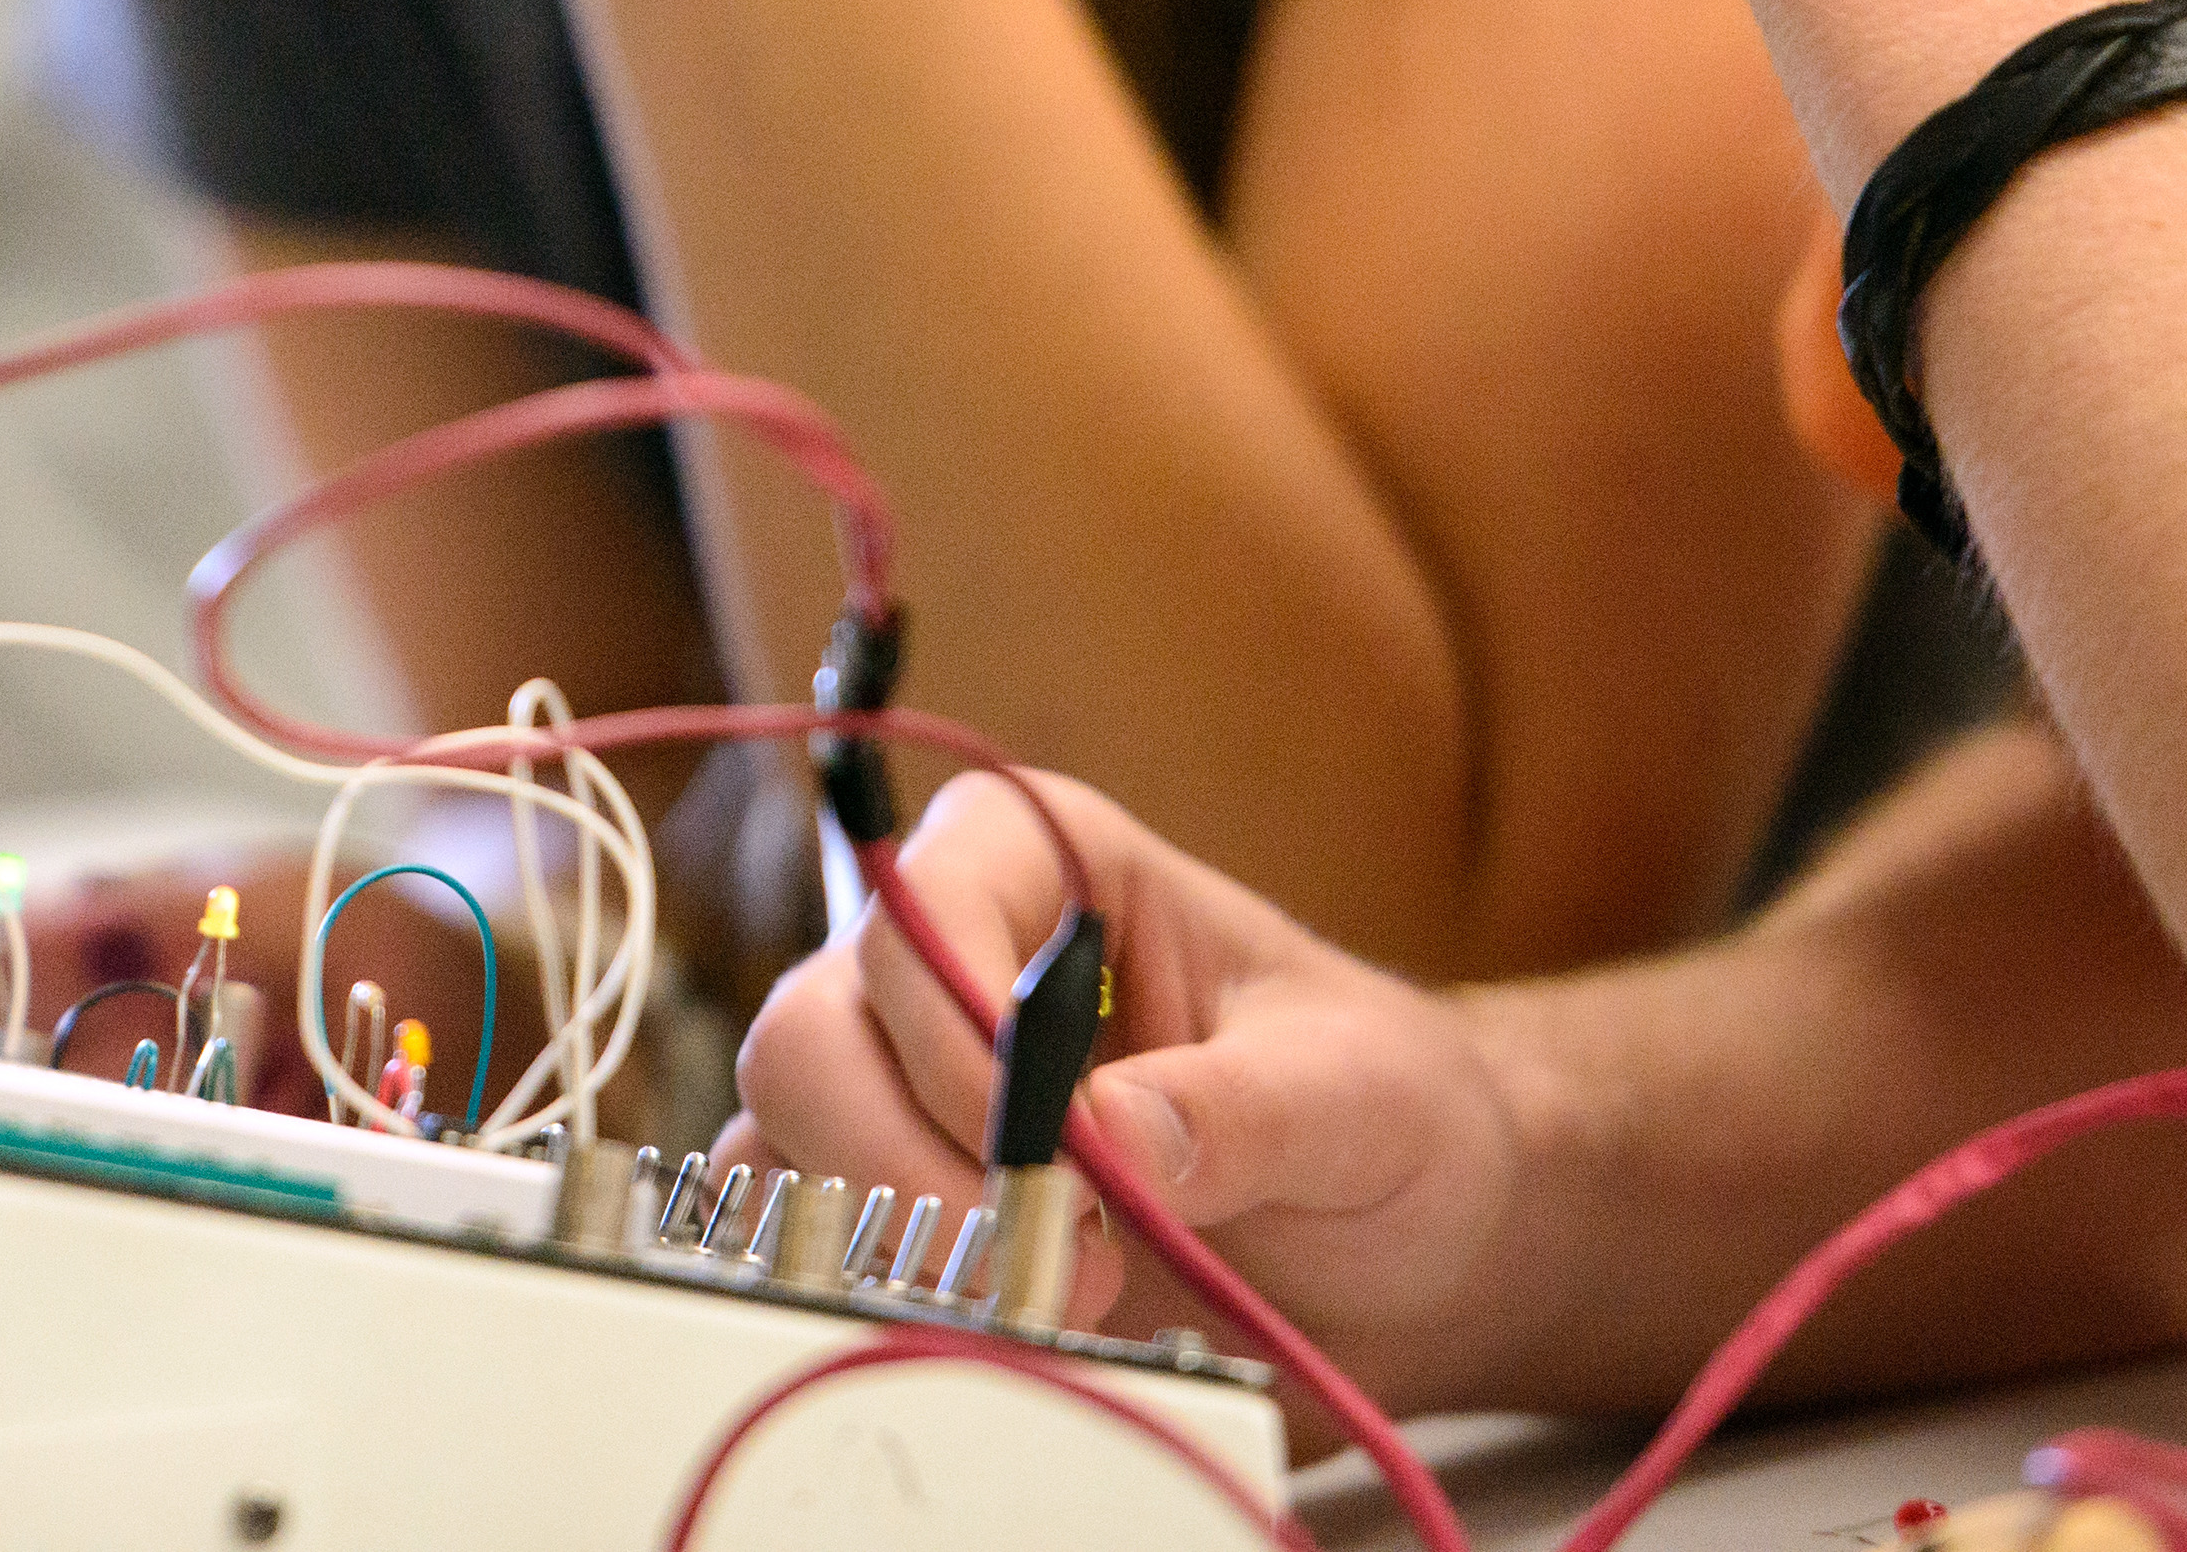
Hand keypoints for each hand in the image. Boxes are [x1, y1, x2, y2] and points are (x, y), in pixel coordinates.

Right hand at [733, 769, 1528, 1398]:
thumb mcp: (1354, 1095)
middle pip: (811, 1034)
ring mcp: (904, 1085)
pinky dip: (876, 1297)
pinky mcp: (897, 1203)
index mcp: (1042, 863)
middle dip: (914, 1171)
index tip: (1047, 1159)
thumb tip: (1106, 1143)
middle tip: (1064, 1263)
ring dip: (899, 1248)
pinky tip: (1005, 1324)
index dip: (954, 1036)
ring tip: (1064, 1301)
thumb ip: (1235, 1108)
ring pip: (781, 1143)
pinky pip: (799, 1238)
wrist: (1405, 1242)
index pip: (919, 910)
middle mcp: (945, 959)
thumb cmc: (1387, 1116)